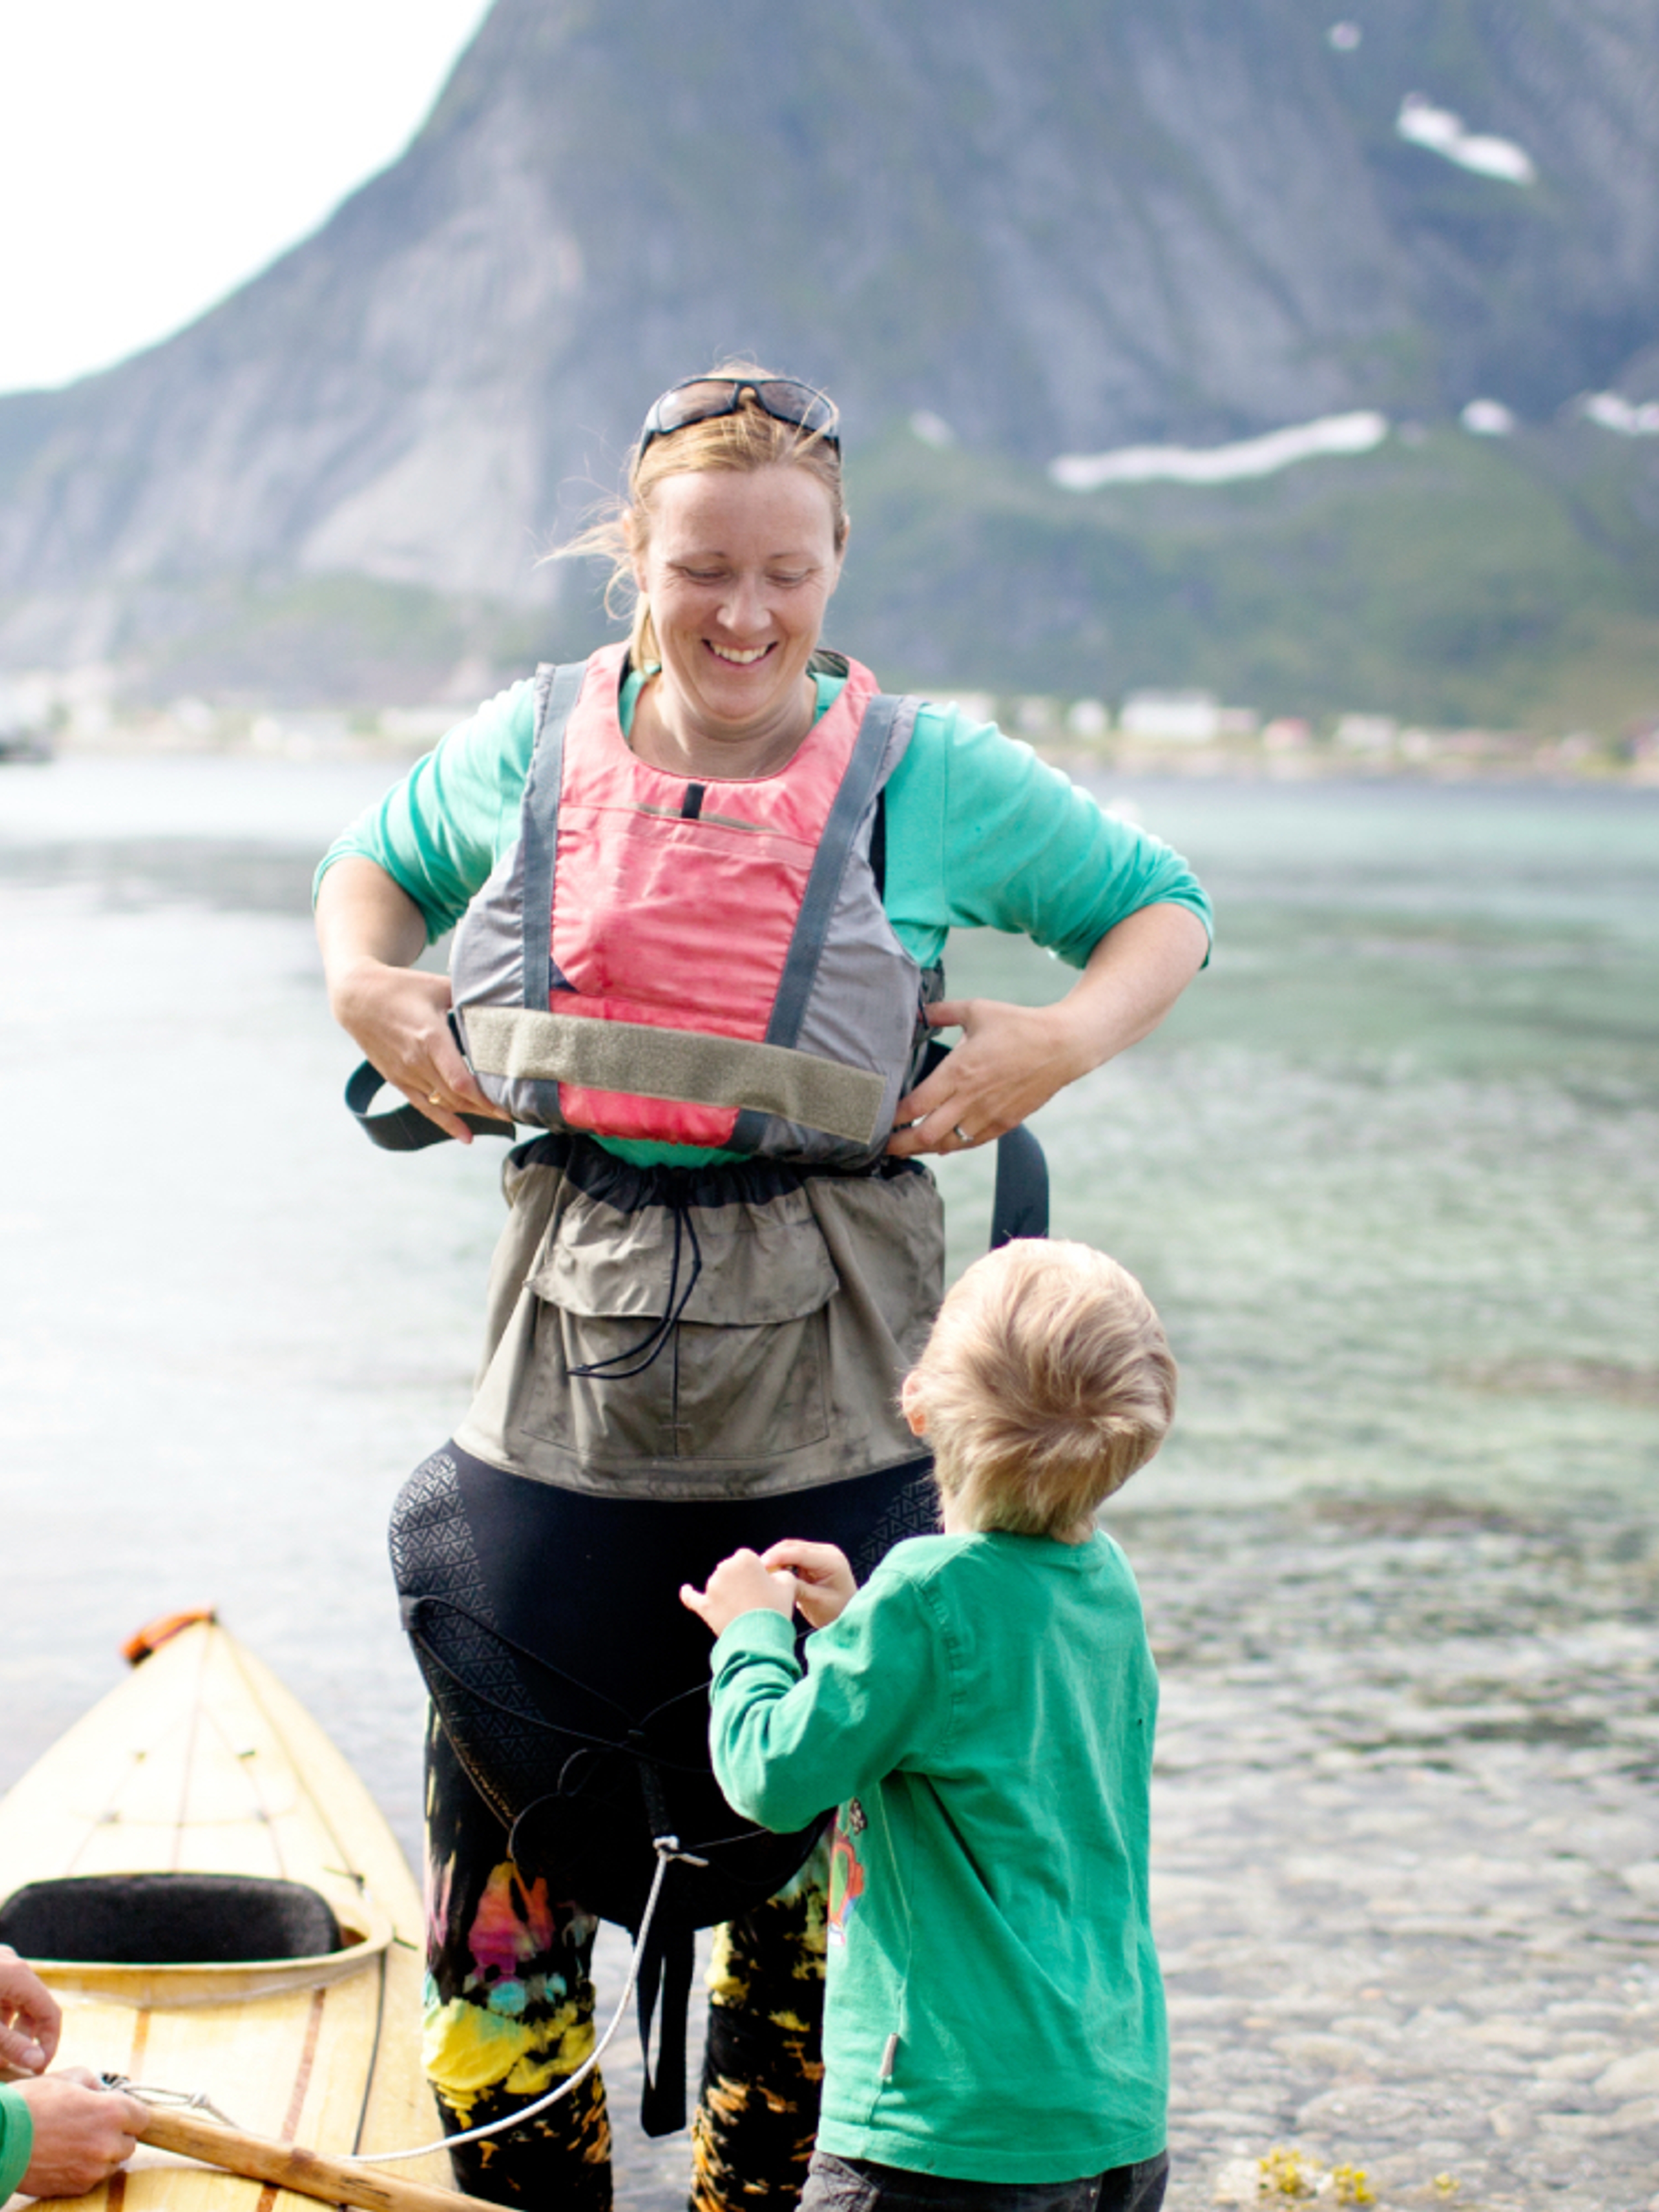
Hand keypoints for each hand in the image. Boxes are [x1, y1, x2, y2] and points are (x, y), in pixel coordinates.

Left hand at [0, 1946, 58, 2072]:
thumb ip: (11, 2044)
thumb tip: (37, 2062)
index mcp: (19, 1975)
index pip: (50, 2011)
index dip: (49, 2042)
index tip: (39, 2067)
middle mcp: (14, 1964)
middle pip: (33, 2005)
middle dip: (27, 2037)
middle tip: (18, 2063)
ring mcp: (0, 1963)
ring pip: (16, 2000)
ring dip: (12, 2027)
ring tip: (0, 2053)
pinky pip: (3, 1993)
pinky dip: (0, 2015)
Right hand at [17, 2073, 145, 2197]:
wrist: (0, 2139)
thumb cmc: (32, 2103)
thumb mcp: (68, 2077)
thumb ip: (94, 2083)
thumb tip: (103, 2090)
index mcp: (113, 2111)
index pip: (142, 2117)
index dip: (129, 2113)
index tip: (116, 2111)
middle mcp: (108, 2143)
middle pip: (129, 2143)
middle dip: (116, 2134)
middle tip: (92, 2126)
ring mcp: (93, 2169)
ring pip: (112, 2163)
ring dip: (102, 2154)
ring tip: (76, 2142)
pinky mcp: (76, 2187)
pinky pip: (93, 2178)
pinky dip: (85, 2169)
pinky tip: (66, 2157)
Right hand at [316, 855, 511, 1145]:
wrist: (357, 998)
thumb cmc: (402, 987)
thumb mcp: (439, 986)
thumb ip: (470, 998)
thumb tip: (503, 1004)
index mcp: (430, 1038)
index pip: (461, 1081)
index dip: (485, 1099)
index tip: (509, 1106)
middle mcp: (417, 1061)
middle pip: (456, 1097)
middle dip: (486, 1108)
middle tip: (515, 1112)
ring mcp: (406, 1074)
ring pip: (443, 1103)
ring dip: (471, 1113)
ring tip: (498, 1118)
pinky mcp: (398, 1080)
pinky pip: (424, 1107)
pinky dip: (446, 1123)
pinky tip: (466, 1136)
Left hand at [680, 1549, 796, 1638]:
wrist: (760, 1639)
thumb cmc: (774, 1610)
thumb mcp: (788, 1586)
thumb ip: (781, 1574)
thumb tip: (776, 1575)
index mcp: (744, 1559)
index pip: (748, 1558)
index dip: (756, 1571)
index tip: (763, 1584)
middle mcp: (725, 1569)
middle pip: (732, 1570)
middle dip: (741, 1581)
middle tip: (755, 1599)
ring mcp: (712, 1588)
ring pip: (719, 1585)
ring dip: (727, 1593)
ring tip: (744, 1609)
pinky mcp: (705, 1606)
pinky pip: (692, 1598)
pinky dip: (689, 1594)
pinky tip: (685, 1590)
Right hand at [760, 1541, 856, 1626]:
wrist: (850, 1615)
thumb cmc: (837, 1612)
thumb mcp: (817, 1603)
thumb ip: (798, 1588)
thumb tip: (776, 1578)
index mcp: (831, 1560)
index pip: (800, 1553)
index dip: (778, 1557)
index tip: (762, 1564)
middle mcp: (827, 1552)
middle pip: (793, 1547)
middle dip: (774, 1556)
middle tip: (756, 1569)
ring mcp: (820, 1554)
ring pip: (790, 1550)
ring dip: (776, 1559)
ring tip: (761, 1572)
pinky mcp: (813, 1560)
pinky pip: (792, 1557)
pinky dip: (781, 1563)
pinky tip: (771, 1574)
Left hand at [887, 997, 1085, 1156]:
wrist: (1063, 1046)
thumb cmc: (1019, 1025)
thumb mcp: (977, 1010)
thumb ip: (943, 1011)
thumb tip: (920, 1010)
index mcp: (959, 1071)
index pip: (915, 1105)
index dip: (892, 1118)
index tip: (877, 1120)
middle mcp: (971, 1099)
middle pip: (925, 1135)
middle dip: (900, 1144)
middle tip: (882, 1146)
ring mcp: (988, 1115)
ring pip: (947, 1145)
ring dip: (924, 1149)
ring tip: (906, 1148)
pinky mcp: (1004, 1123)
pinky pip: (971, 1143)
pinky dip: (952, 1146)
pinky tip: (940, 1144)